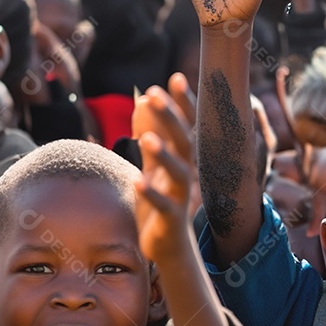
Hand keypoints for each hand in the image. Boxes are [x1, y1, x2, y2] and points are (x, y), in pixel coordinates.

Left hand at [133, 75, 201, 219]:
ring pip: (178, 173)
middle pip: (184, 142)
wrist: (169, 247)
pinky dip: (151, 193)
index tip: (175, 78)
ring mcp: (180, 197)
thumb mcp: (153, 166)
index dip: (183, 104)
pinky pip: (163, 205)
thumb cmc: (160, 203)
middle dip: (170, 119)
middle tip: (153, 95)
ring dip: (163, 155)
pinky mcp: (170, 220)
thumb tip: (143, 100)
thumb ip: (150, 135)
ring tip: (146, 139)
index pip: (187, 126)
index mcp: (183, 160)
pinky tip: (137, 180)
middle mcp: (187, 175)